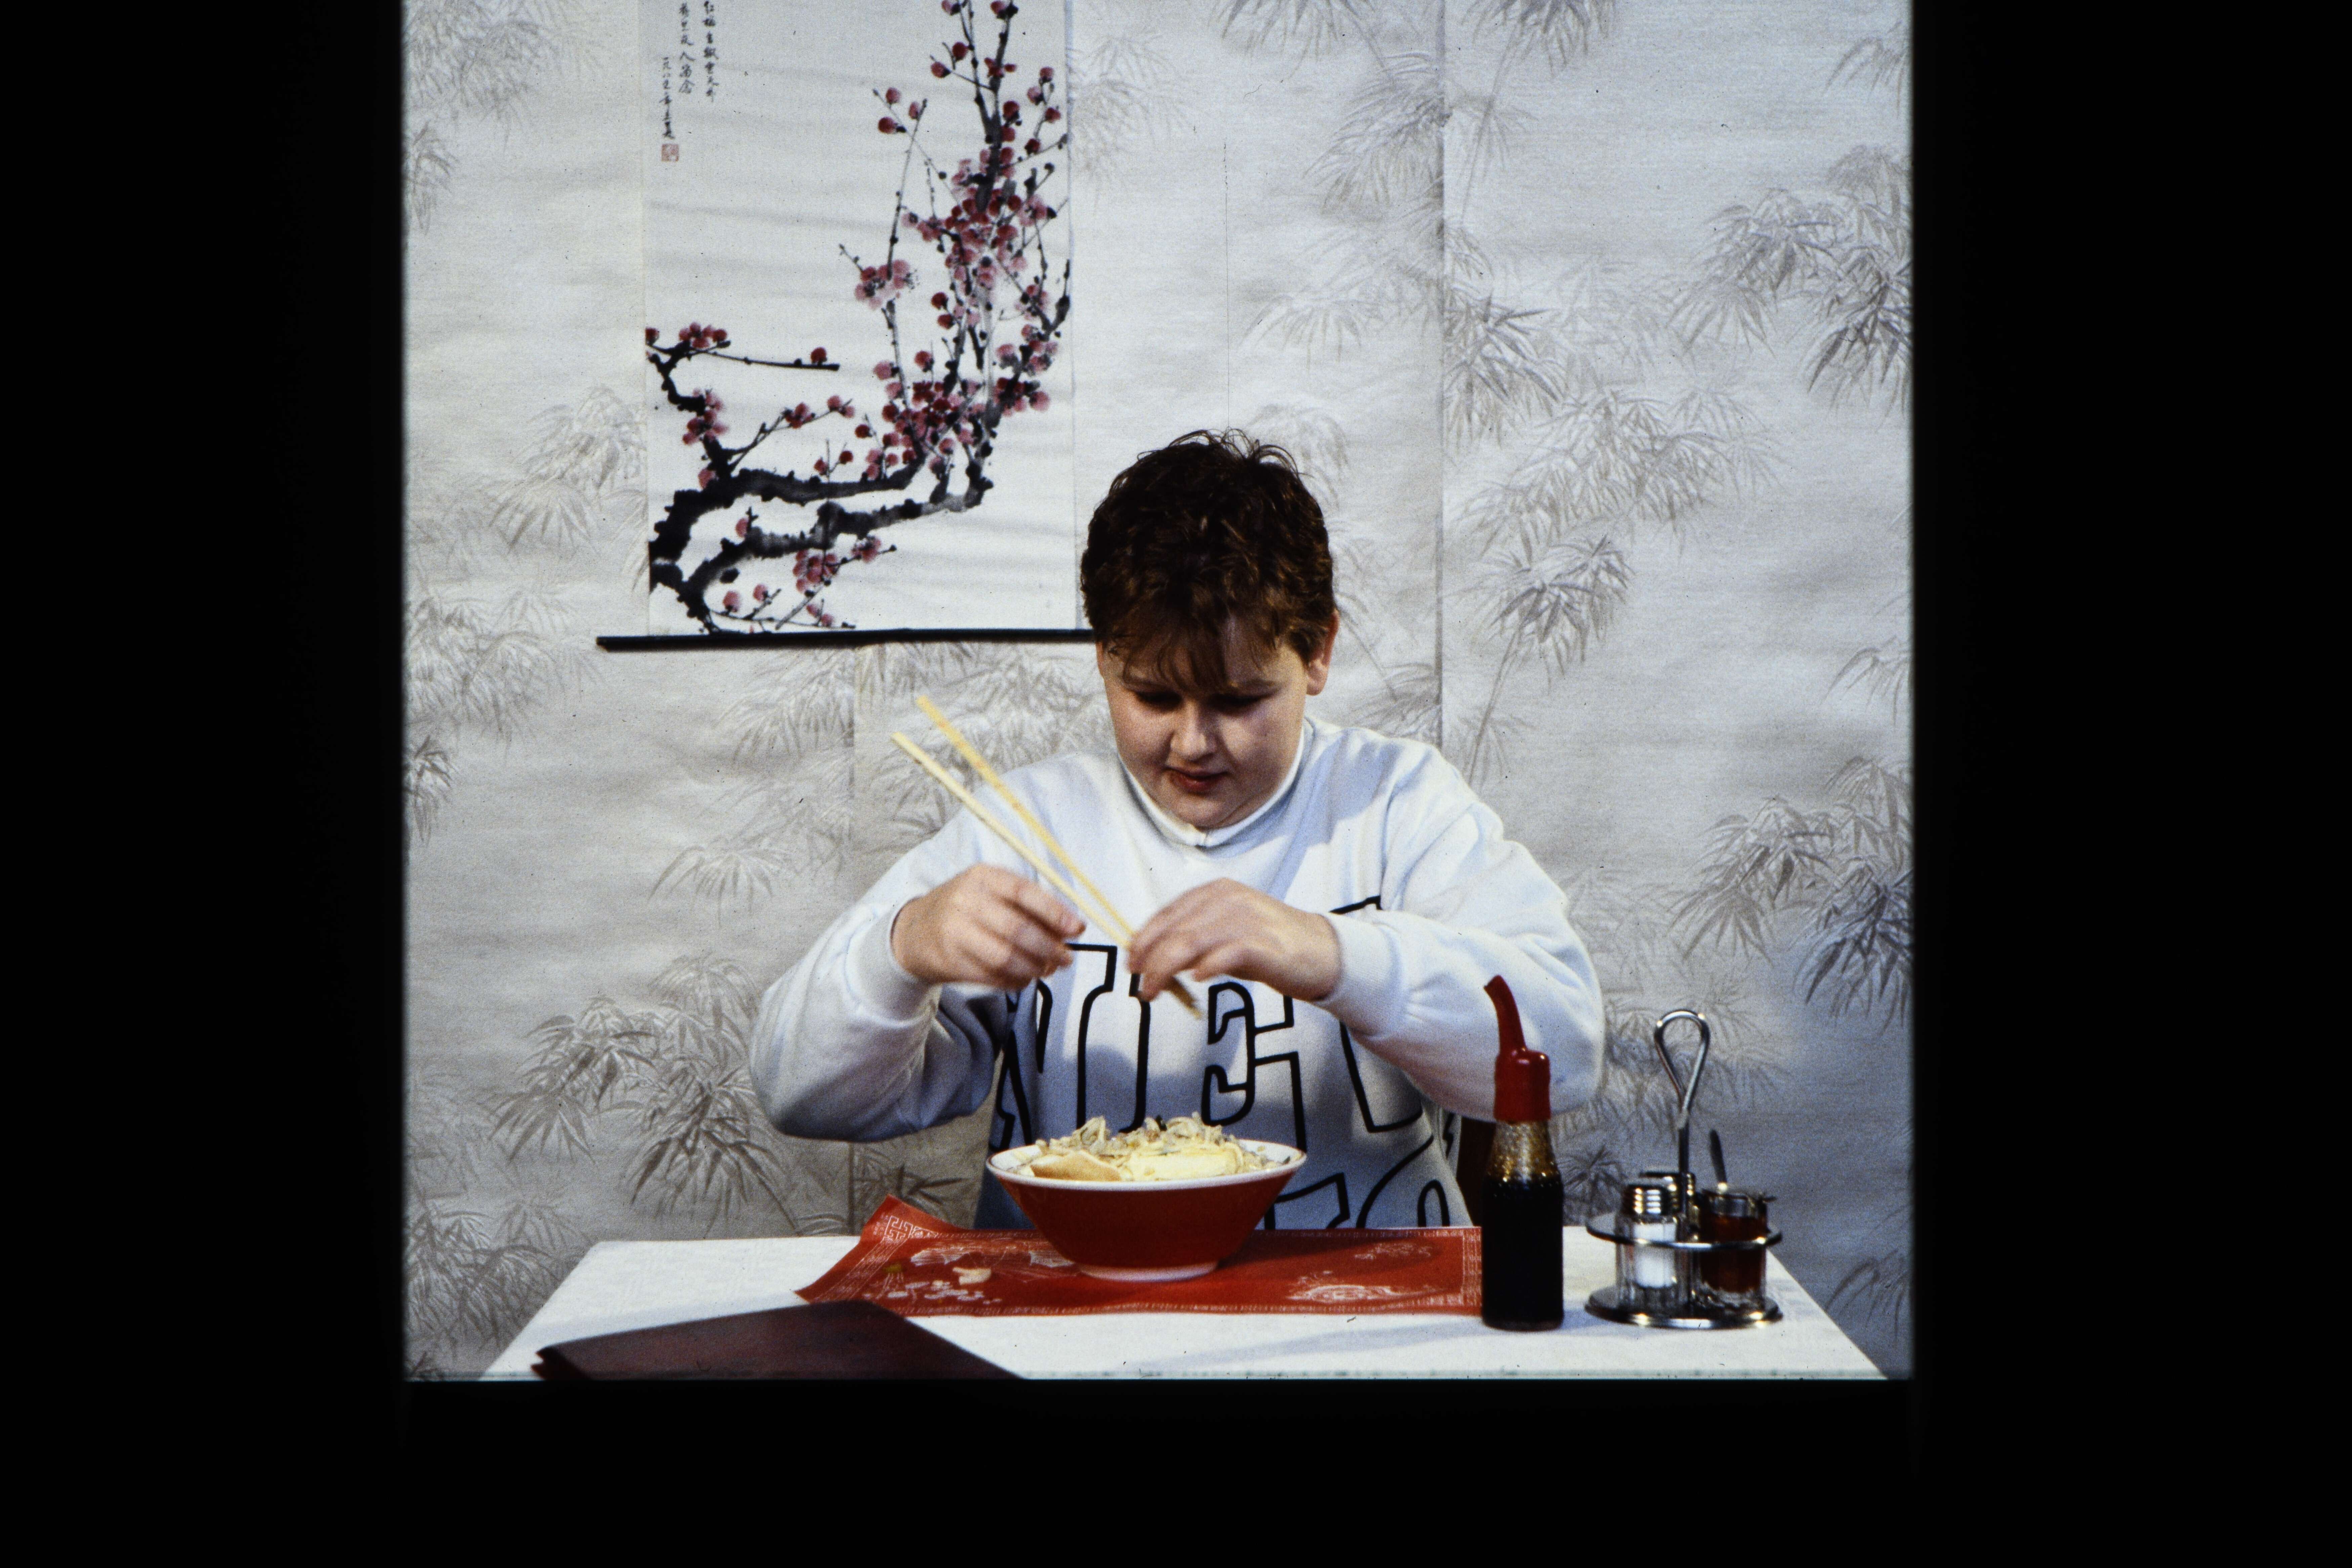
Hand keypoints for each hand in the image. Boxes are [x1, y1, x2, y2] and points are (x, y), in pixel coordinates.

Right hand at [890, 864, 1085, 989]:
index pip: (1023, 892)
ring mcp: (955, 932)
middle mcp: (965, 901)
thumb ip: (1029, 906)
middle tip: (1066, 959)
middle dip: (1048, 947)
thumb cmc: (967, 909)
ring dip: (1033, 968)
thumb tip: (1071, 929)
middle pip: (1017, 929)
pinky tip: (1024, 978)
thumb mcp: (992, 893)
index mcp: (982, 877)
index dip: (1054, 912)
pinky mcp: (949, 961)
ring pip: (1005, 957)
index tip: (1077, 929)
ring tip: (1046, 970)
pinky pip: (991, 976)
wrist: (914, 931)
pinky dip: (1015, 981)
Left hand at [1126, 878, 1340, 1003]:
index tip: (1131, 964)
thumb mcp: (1226, 936)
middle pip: (1175, 931)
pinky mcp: (1263, 944)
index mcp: (1216, 891)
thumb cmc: (1270, 946)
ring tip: (1154, 992)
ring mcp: (1246, 919)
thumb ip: (1193, 941)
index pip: (1168, 914)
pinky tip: (1196, 980)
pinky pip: (1225, 954)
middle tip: (1140, 988)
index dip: (1144, 939)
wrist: (1322, 952)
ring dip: (1166, 971)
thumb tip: (1154, 960)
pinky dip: (1207, 967)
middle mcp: (1228, 899)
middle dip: (1150, 961)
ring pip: (1190, 943)